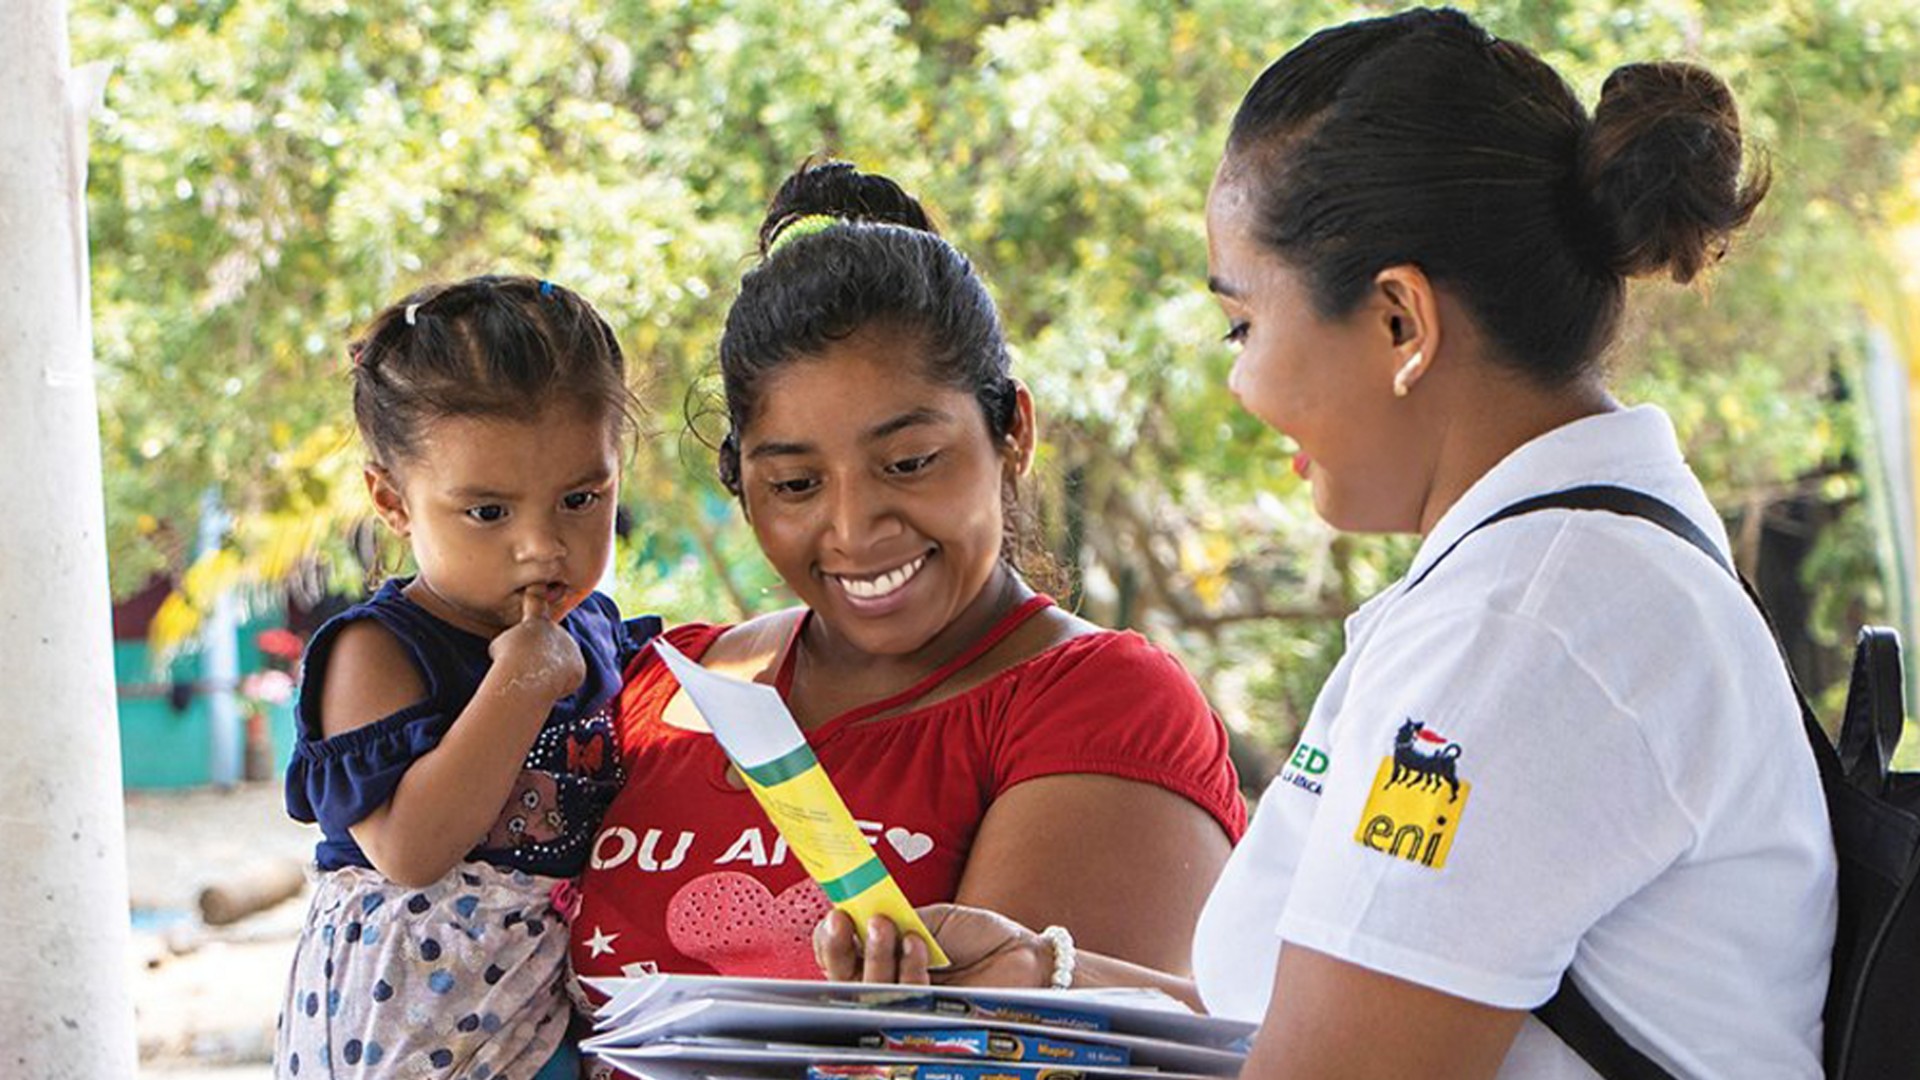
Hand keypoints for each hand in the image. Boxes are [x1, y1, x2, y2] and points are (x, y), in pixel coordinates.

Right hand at [486, 588, 586, 702]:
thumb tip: (519, 650)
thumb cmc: (507, 659)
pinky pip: (566, 680)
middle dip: (538, 659)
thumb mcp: (500, 644)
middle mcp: (557, 630)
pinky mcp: (579, 666)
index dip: (537, 593)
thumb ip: (514, 641)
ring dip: (547, 673)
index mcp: (536, 621)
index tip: (539, 582)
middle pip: (547, 647)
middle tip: (525, 667)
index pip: (535, 603)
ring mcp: (570, 647)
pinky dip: (557, 687)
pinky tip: (547, 685)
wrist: (527, 672)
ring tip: (535, 676)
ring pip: (557, 665)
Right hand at [814, 904, 1051, 987]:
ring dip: (874, 955)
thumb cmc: (979, 936)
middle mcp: (888, 985)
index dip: (830, 941)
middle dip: (838, 951)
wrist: (1023, 955)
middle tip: (845, 921)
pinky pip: (904, 1000)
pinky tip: (918, 945)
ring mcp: (907, 1006)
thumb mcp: (930, 919)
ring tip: (888, 926)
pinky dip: (907, 968)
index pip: (840, 957)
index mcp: (883, 957)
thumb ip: (894, 920)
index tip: (836, 916)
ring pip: (869, 992)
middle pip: (843, 981)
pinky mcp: (928, 1020)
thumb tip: (859, 913)